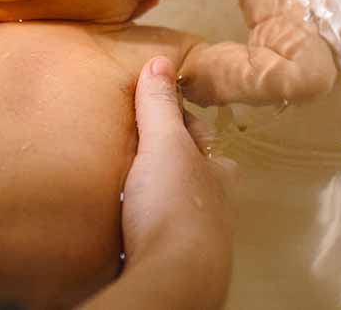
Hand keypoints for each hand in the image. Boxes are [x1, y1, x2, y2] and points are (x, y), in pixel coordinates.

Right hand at [116, 56, 236, 306]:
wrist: (173, 277)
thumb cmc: (175, 207)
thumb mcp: (164, 145)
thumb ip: (159, 106)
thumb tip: (160, 62)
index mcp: (217, 173)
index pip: (201, 137)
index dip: (180, 121)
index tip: (157, 110)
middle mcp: (212, 205)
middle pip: (192, 174)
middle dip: (170, 162)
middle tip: (137, 148)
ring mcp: (194, 236)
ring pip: (176, 205)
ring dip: (155, 194)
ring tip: (124, 184)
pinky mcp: (171, 261)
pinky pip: (155, 233)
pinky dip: (142, 224)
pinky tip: (123, 224)